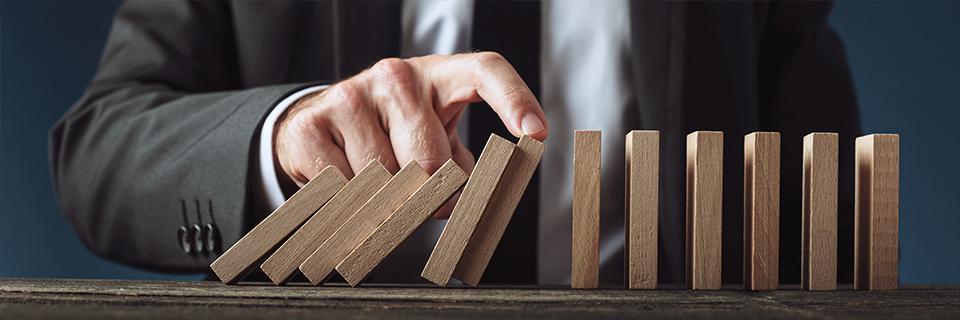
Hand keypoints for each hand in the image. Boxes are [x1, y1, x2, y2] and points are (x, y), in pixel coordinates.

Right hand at [274, 52, 547, 216]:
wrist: (320, 125)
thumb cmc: (395, 136)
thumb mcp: (439, 143)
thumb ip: (465, 172)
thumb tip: (472, 209)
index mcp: (440, 77)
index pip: (486, 71)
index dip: (515, 100)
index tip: (537, 134)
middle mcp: (397, 76)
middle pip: (430, 159)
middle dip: (431, 195)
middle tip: (424, 202)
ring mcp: (351, 95)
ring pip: (386, 179)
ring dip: (387, 200)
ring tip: (380, 183)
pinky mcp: (314, 123)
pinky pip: (345, 186)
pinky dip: (352, 202)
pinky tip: (348, 182)